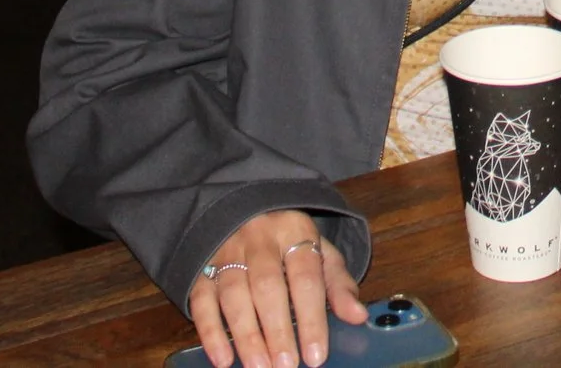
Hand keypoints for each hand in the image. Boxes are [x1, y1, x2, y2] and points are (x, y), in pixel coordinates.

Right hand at [189, 209, 367, 367]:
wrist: (248, 209)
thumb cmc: (290, 242)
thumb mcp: (320, 253)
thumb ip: (338, 285)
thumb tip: (358, 315)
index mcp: (294, 231)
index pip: (305, 277)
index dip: (311, 319)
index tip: (316, 355)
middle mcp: (259, 238)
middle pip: (267, 286)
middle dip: (277, 330)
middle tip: (286, 366)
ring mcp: (227, 250)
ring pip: (234, 293)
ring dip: (246, 335)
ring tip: (259, 366)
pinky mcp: (202, 265)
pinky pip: (202, 298)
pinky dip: (211, 331)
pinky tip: (223, 358)